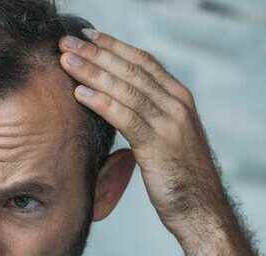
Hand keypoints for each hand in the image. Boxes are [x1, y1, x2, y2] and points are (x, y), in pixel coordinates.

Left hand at [59, 29, 231, 237]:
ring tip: (65, 62)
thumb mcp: (166, 137)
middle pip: (131, 69)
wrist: (200, 209)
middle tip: (66, 42)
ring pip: (126, 89)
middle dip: (96, 53)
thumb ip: (148, 115)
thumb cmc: (178, 175)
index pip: (143, 61)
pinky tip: (79, 94)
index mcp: (179, 98)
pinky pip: (125, 117)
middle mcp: (177, 104)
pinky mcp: (159, 145)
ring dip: (92, 72)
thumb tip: (118, 103)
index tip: (87, 36)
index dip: (113, 46)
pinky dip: (101, 102)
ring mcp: (170, 123)